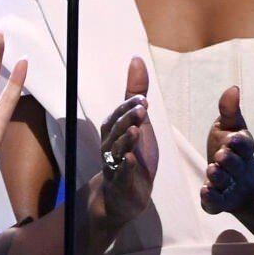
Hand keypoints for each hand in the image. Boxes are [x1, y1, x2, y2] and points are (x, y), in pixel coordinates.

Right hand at [95, 56, 157, 227]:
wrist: (126, 195)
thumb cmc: (133, 154)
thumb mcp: (137, 121)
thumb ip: (135, 93)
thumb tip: (136, 59)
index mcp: (112, 131)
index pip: (117, 116)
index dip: (128, 107)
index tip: (142, 99)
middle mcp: (110, 147)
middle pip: (115, 131)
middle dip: (127, 118)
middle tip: (142, 108)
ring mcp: (114, 166)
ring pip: (117, 151)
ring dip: (126, 140)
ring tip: (135, 130)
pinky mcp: (121, 184)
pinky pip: (121, 175)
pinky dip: (126, 168)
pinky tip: (133, 160)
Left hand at [201, 85, 253, 214]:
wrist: (235, 182)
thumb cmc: (230, 148)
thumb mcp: (229, 127)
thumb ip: (229, 110)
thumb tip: (233, 87)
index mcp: (242, 149)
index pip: (244, 145)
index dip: (240, 143)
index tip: (233, 139)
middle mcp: (239, 169)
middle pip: (236, 166)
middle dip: (229, 161)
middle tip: (221, 156)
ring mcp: (230, 186)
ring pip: (225, 184)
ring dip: (219, 177)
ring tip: (212, 170)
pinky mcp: (220, 201)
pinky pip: (217, 203)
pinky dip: (212, 199)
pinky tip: (205, 192)